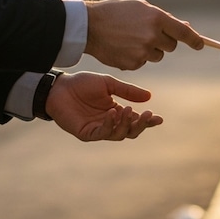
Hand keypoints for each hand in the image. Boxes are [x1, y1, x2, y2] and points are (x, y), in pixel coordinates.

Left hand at [46, 71, 163, 141]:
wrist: (60, 86)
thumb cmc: (83, 84)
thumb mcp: (109, 84)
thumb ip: (128, 91)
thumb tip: (149, 96)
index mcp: (116, 111)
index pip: (135, 120)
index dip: (147, 121)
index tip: (159, 118)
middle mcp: (109, 123)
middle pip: (130, 131)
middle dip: (141, 125)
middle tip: (148, 115)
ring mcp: (98, 129)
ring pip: (119, 134)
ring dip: (126, 123)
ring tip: (129, 110)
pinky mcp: (86, 133)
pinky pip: (102, 133)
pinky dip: (110, 124)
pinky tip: (113, 112)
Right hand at [84, 0, 202, 70]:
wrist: (89, 26)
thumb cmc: (116, 13)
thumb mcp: (141, 8)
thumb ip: (163, 19)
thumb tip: (185, 28)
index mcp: (157, 18)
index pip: (184, 32)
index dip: (195, 40)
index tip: (200, 45)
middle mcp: (152, 36)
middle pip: (171, 46)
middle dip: (164, 41)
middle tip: (148, 34)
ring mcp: (143, 51)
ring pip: (157, 55)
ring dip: (150, 50)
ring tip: (131, 39)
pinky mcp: (133, 64)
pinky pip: (143, 62)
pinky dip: (136, 57)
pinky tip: (123, 47)